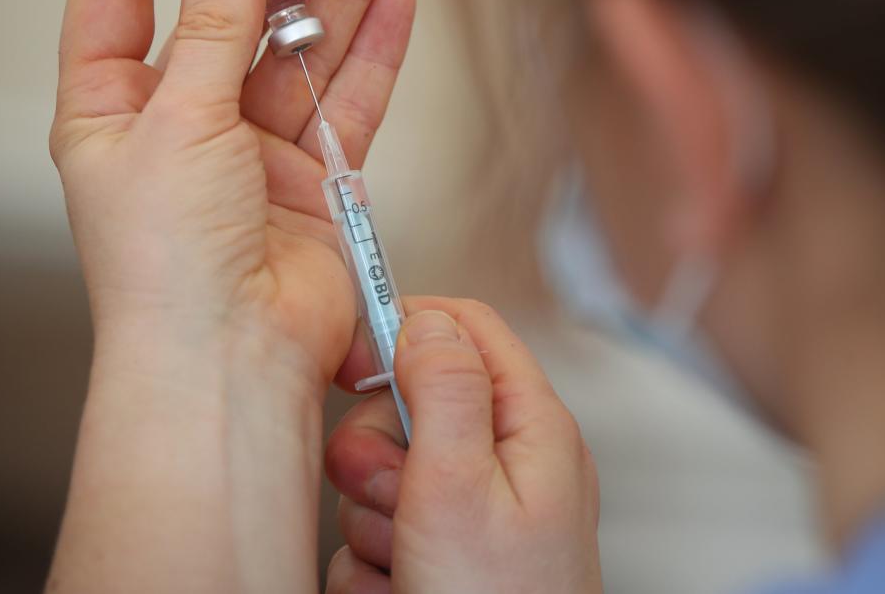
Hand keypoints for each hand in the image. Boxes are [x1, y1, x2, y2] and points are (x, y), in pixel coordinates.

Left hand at [51, 0, 411, 390]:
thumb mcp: (175, 123)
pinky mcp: (318, 176)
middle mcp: (185, 122)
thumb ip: (213, 30)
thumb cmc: (169, 268)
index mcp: (114, 107)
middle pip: (231, 9)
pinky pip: (348, 98)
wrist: (233, 358)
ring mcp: (254, 148)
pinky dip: (372, 49)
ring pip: (300, 46)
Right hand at [323, 297, 601, 593]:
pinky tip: (403, 590)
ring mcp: (473, 515)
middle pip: (413, 403)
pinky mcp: (442, 558)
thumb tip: (427, 318)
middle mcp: (506, 463)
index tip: (354, 359)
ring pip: (384, 474)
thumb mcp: (462, 487)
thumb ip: (445, 391)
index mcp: (530, 427)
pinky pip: (377, 533)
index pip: (468, 328)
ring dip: (375, 518)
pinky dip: (375, 565)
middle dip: (381, 449)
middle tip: (394, 494)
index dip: (408, 327)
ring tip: (410, 561)